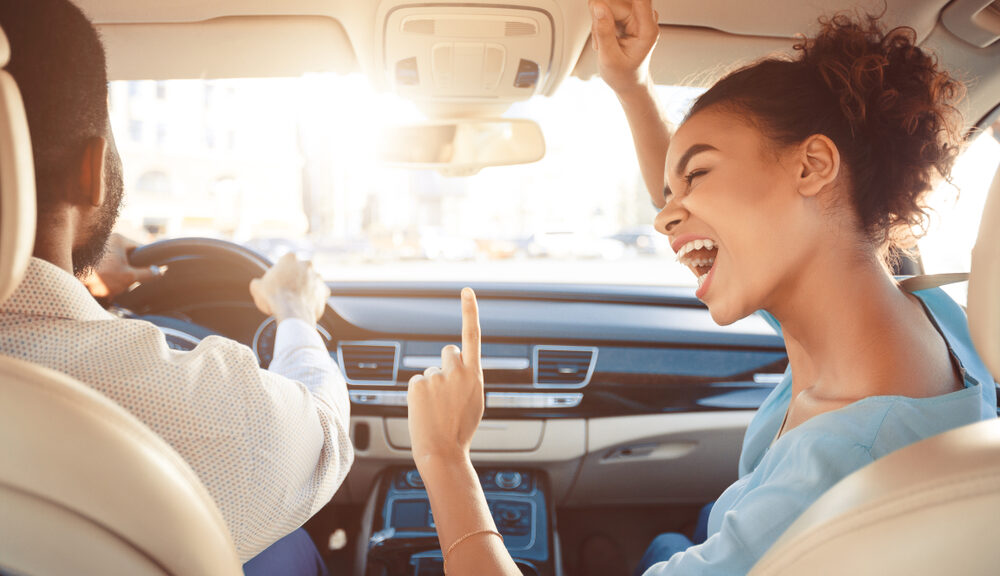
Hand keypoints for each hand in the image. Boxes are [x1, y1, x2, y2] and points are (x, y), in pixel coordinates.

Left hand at [83, 233, 160, 299]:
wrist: (72, 284)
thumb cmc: (101, 277)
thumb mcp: (129, 277)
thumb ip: (147, 274)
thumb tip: (158, 271)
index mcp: (119, 239)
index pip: (140, 248)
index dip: (146, 261)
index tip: (148, 272)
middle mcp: (106, 240)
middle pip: (126, 256)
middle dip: (130, 270)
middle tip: (130, 282)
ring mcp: (95, 249)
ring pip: (115, 262)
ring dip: (117, 274)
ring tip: (115, 285)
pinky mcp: (87, 258)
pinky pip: (103, 266)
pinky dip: (106, 275)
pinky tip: (104, 284)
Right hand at [249, 252, 329, 322]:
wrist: (291, 313)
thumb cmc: (273, 298)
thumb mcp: (257, 288)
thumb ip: (258, 282)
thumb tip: (257, 284)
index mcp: (290, 258)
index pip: (284, 263)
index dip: (279, 273)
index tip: (277, 282)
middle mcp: (307, 264)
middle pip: (299, 271)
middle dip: (294, 279)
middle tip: (286, 291)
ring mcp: (318, 278)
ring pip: (310, 281)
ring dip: (305, 288)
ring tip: (295, 300)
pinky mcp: (325, 291)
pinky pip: (319, 294)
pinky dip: (313, 299)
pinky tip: (305, 305)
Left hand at [407, 288, 483, 465]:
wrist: (442, 450)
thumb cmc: (460, 429)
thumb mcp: (475, 400)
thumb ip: (468, 379)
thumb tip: (458, 368)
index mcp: (476, 375)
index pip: (472, 335)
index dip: (470, 311)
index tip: (466, 291)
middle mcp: (458, 372)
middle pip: (448, 352)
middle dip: (446, 365)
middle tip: (446, 391)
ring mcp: (437, 377)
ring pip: (431, 370)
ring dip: (432, 384)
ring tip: (436, 408)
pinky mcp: (419, 384)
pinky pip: (417, 381)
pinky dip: (418, 393)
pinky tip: (425, 409)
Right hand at [589, 0, 659, 95]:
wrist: (628, 82)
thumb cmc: (624, 74)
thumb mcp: (609, 58)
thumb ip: (604, 31)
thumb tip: (598, 6)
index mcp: (647, 29)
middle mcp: (644, 18)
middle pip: (615, 2)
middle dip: (601, 18)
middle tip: (601, 41)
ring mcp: (635, 15)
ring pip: (607, 5)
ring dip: (599, 23)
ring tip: (605, 44)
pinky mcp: (626, 14)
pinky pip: (606, 9)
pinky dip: (600, 24)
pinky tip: (606, 39)